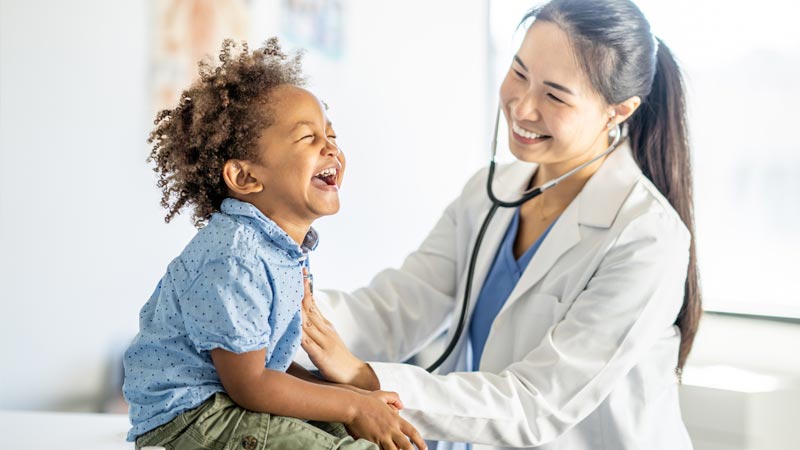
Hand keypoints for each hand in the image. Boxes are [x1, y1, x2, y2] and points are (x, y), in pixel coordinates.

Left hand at [301, 269, 378, 389]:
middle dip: (300, 291)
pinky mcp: (322, 356)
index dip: (305, 288)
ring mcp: (324, 342)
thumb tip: (302, 311)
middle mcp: (324, 330)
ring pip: (307, 322)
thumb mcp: (327, 336)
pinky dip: (300, 334)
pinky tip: (293, 327)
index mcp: (325, 325)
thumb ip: (315, 325)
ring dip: (297, 308)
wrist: (355, 374)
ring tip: (287, 295)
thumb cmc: (337, 357)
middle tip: (292, 274)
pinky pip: (308, 344)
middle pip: (309, 308)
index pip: (312, 302)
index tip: (299, 272)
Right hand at [346, 391, 425, 449]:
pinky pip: (383, 449)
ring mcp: (383, 435)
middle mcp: (392, 428)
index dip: (419, 441)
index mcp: (396, 419)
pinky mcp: (375, 439)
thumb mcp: (382, 395)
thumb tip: (402, 405)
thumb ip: (394, 398)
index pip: (412, 431)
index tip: (424, 448)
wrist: (353, 406)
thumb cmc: (366, 401)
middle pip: (406, 444)